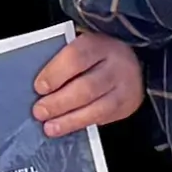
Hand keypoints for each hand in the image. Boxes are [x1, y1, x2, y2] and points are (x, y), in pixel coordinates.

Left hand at [29, 27, 144, 133]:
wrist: (132, 63)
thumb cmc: (97, 55)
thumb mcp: (82, 47)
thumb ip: (62, 61)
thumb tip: (39, 86)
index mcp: (99, 44)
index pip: (76, 57)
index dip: (55, 73)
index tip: (39, 87)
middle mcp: (115, 65)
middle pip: (87, 87)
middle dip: (59, 102)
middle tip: (40, 111)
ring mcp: (124, 87)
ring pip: (97, 107)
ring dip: (69, 120)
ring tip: (50, 127)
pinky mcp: (126, 105)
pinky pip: (103, 119)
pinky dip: (81, 124)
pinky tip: (66, 127)